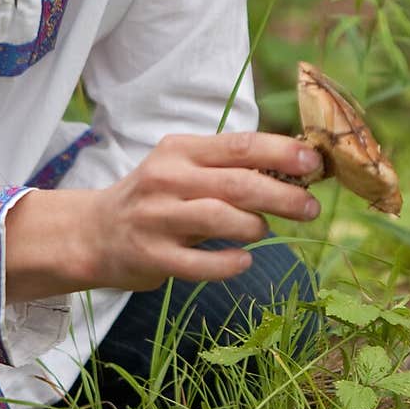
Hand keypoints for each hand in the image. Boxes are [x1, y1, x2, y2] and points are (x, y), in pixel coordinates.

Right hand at [6, 129, 322, 299]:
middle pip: (237, 183)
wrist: (95, 232)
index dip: (281, 153)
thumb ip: (228, 168)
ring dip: (255, 226)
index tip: (315, 163)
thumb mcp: (183, 169)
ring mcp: (157, 217)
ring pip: (219, 217)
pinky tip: (244, 260)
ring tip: (266, 230)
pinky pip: (199, 263)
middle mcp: (167, 178)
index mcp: (180, 150)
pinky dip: (229, 263)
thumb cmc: (155, 198)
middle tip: (311, 207)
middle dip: (282, 195)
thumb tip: (295, 169)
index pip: (240, 145)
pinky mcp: (151, 255)